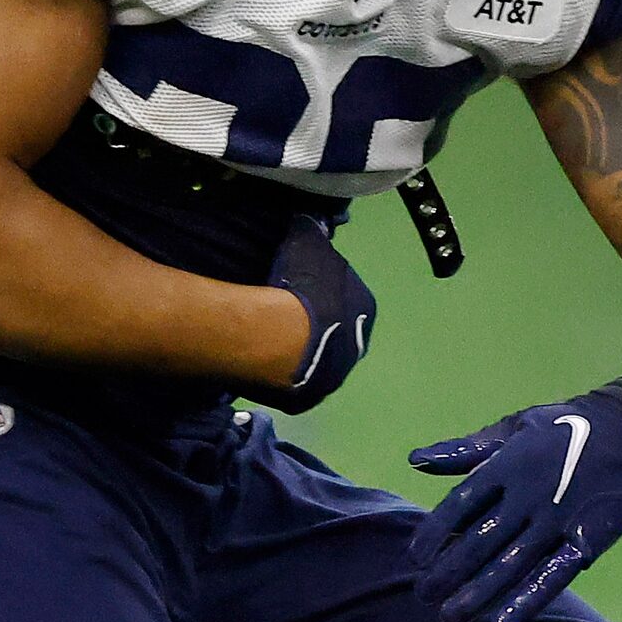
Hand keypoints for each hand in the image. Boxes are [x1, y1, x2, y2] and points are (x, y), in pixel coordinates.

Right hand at [255, 215, 375, 412]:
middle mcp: (356, 348)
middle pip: (333, 331)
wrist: (275, 336)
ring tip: (263, 333)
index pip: (348, 295)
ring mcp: (330, 378)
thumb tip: (312, 222)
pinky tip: (256, 354)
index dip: (321, 288)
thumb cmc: (298, 287)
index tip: (297, 285)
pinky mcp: (301, 400)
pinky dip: (275, 368)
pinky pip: (287, 378)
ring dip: (294, 348)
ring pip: (312, 358)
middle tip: (278, 311)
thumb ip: (313, 233)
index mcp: (365, 309)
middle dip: (311, 322)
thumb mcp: (307, 243)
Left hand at [408, 374, 621, 621]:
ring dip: (477, 594)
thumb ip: (464, 451)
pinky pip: (553, 576)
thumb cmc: (562, 428)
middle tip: (423, 597)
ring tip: (450, 618)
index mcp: (505, 467)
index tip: (414, 557)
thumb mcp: (511, 429)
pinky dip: (528, 600)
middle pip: (478, 542)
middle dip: (448, 573)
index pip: (459, 505)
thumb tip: (414, 460)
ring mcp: (557, 520)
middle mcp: (527, 496)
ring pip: (509, 565)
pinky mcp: (586, 540)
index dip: (434, 533)